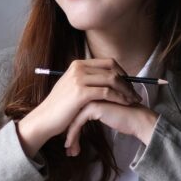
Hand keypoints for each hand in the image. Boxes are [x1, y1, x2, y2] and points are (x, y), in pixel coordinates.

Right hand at [17, 59, 140, 157]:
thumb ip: (86, 80)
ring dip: (126, 90)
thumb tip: (105, 79)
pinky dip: (119, 97)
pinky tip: (125, 104)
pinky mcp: (81, 93)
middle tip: (135, 93)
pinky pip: (107, 92)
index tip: (129, 84)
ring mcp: (79, 79)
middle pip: (112, 69)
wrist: (45, 118)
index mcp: (78, 64)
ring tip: (133, 100)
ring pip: (112, 79)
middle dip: (127, 81)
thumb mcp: (71, 87)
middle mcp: (79, 68)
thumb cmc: (59, 107)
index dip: (122, 72)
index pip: (107, 62)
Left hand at [63, 101, 158, 156]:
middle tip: (67, 149)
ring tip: (70, 152)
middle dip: (68, 133)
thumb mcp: (104, 114)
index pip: (73, 111)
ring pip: (72, 119)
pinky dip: (73, 135)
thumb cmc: (125, 117)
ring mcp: (90, 99)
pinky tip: (71, 146)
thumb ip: (91, 115)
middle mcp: (88, 93)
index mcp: (90, 93)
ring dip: (70, 137)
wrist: (138, 119)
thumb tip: (76, 128)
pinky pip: (77, 123)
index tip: (68, 143)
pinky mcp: (93, 107)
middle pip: (71, 114)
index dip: (69, 127)